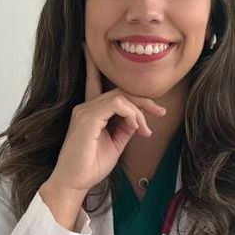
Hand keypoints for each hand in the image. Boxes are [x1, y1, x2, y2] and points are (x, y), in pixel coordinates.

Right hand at [47, 42, 166, 194]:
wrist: (74, 184)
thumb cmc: (90, 166)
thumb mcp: (115, 144)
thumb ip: (124, 128)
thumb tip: (138, 118)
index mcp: (90, 111)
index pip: (94, 81)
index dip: (94, 65)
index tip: (92, 50)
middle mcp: (85, 107)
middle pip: (119, 90)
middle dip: (143, 99)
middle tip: (160, 112)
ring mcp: (84, 111)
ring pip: (120, 96)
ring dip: (140, 111)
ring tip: (145, 130)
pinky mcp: (87, 119)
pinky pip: (117, 105)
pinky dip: (132, 114)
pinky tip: (137, 128)